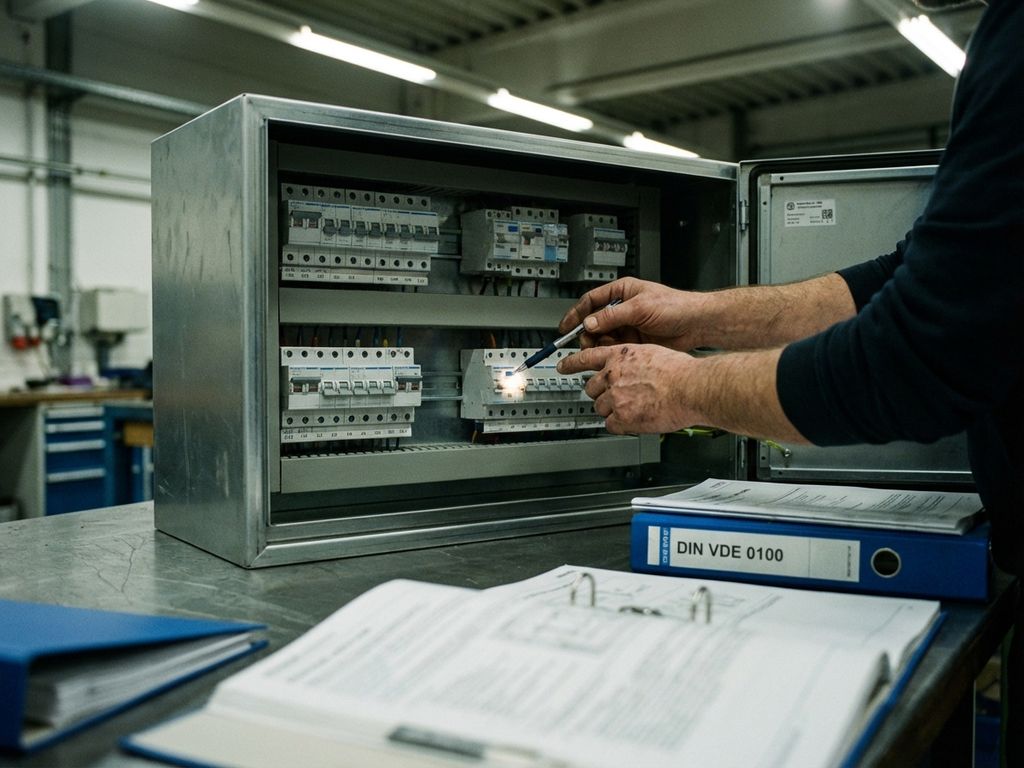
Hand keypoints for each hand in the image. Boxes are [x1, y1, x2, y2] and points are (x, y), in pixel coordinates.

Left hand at [557, 344, 700, 433]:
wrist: (691, 388)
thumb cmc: (680, 371)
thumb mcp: (652, 352)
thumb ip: (633, 360)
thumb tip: (629, 368)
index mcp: (620, 356)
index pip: (586, 358)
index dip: (570, 363)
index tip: (562, 366)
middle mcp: (613, 375)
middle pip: (590, 387)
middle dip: (601, 393)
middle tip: (616, 397)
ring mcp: (615, 397)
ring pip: (599, 408)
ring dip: (612, 410)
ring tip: (632, 408)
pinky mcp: (622, 417)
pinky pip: (611, 425)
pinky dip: (620, 425)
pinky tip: (634, 420)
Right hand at [558, 277, 709, 351]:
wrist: (696, 324)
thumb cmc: (675, 306)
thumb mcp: (639, 308)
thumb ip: (612, 316)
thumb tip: (589, 323)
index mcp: (622, 292)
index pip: (591, 301)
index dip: (576, 314)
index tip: (565, 327)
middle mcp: (622, 308)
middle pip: (594, 321)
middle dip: (587, 333)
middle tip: (585, 343)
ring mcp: (628, 325)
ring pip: (603, 336)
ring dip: (598, 344)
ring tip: (601, 350)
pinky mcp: (634, 341)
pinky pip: (614, 347)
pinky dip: (609, 352)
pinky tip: (612, 354)